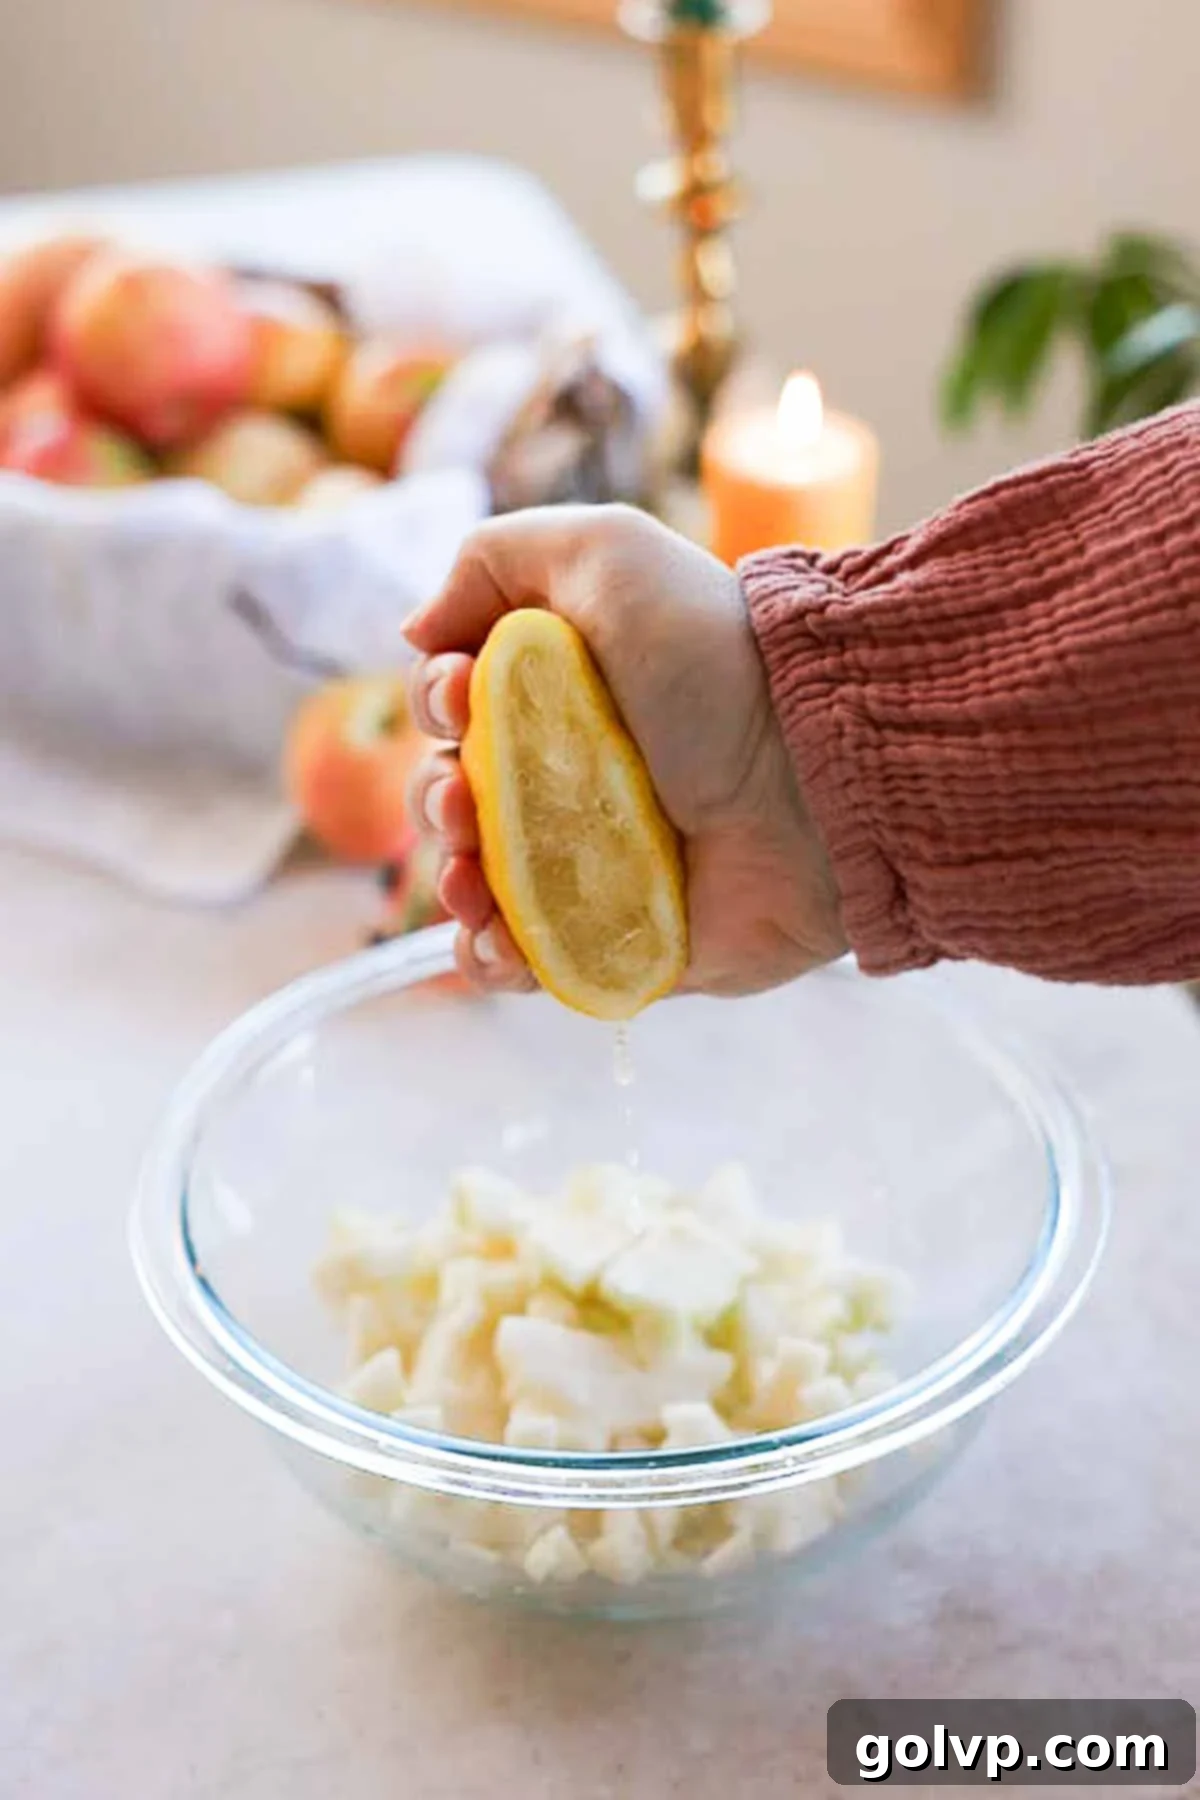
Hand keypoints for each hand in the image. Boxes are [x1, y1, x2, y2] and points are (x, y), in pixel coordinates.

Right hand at [404, 504, 846, 997]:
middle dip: (434, 800)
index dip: (439, 704)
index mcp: (561, 690)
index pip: (458, 707)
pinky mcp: (616, 938)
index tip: (463, 697)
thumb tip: (415, 631)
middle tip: (464, 800)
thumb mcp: (607, 554)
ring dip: (450, 883)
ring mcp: (590, 864)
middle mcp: (569, 776)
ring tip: (471, 877)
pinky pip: (528, 963)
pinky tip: (493, 941)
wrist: (816, 771)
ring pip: (477, 887)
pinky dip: (489, 959)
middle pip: (454, 799)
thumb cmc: (718, 657)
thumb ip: (494, 561)